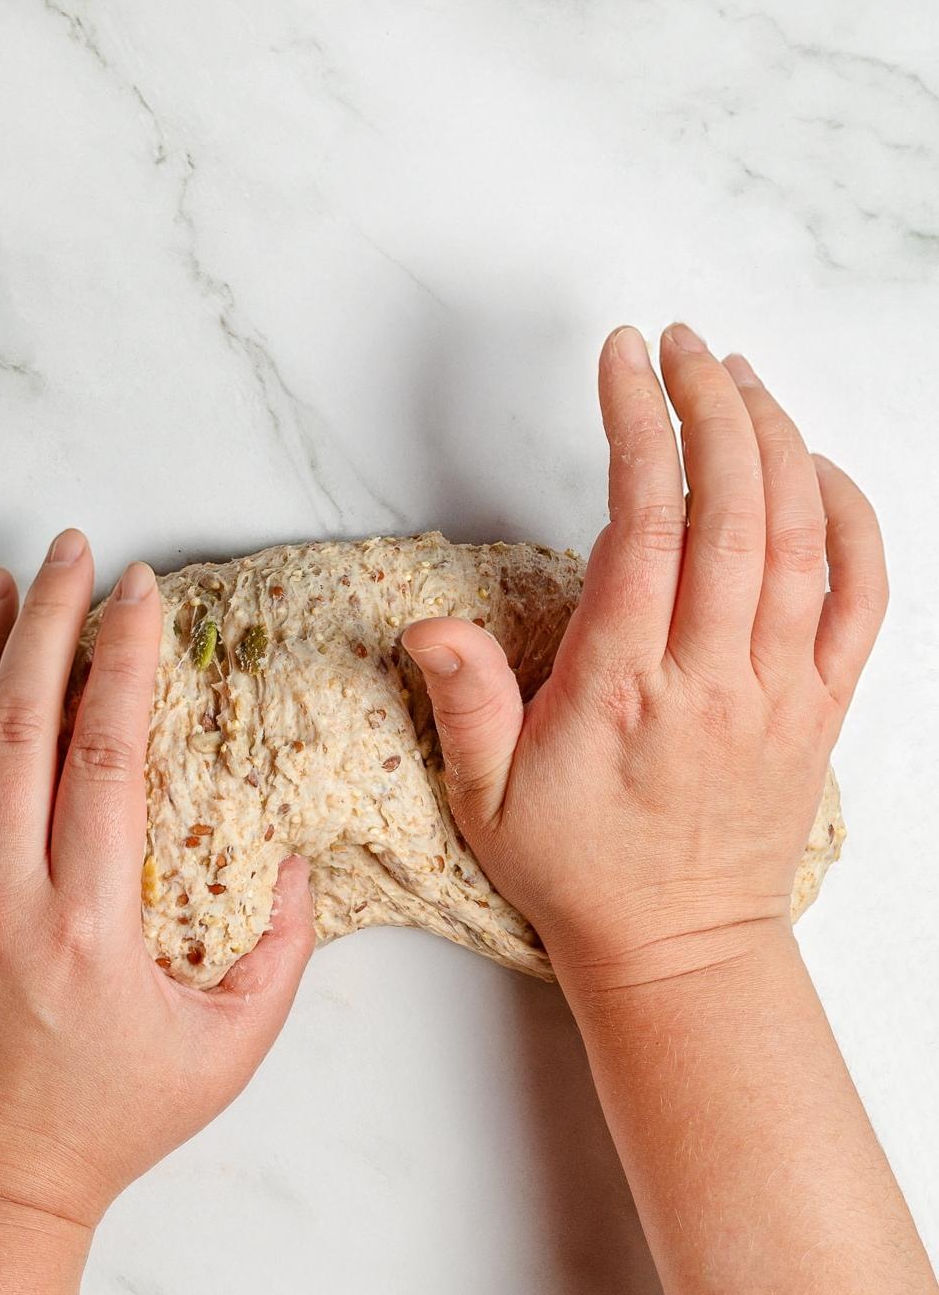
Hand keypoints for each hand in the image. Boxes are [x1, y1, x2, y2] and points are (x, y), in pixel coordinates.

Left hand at [0, 531, 314, 1237]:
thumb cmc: (104, 1128)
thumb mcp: (227, 1054)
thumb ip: (282, 954)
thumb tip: (303, 862)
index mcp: (91, 923)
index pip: (108, 750)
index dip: (129, 656)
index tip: (144, 594)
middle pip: (19, 718)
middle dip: (52, 618)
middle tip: (75, 552)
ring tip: (5, 582)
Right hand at [404, 323, 886, 996]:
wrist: (679, 949)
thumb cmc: (580, 872)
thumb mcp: (486, 799)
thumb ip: (465, 703)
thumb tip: (431, 625)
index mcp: (624, 691)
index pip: (642, 526)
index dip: (636, 426)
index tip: (622, 358)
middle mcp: (713, 680)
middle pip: (731, 510)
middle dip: (711, 406)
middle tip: (682, 345)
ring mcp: (779, 692)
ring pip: (800, 539)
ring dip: (775, 442)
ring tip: (740, 378)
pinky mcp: (820, 708)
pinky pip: (862, 599)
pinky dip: (852, 522)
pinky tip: (817, 468)